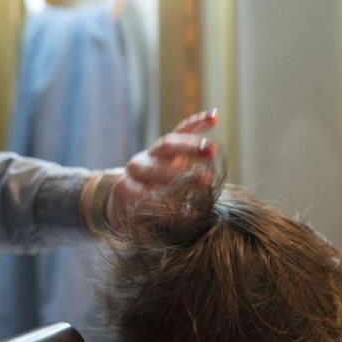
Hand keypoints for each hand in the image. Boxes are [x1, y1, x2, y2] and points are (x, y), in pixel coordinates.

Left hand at [107, 111, 217, 230]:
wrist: (127, 198)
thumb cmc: (142, 217)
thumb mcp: (146, 224)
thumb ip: (165, 219)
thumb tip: (193, 216)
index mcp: (127, 190)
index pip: (149, 195)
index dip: (170, 204)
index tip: (191, 214)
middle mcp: (137, 167)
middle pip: (157, 167)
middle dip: (181, 174)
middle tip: (205, 180)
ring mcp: (151, 152)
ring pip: (168, 144)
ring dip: (191, 147)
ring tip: (212, 151)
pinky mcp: (166, 144)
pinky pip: (181, 129)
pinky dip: (198, 123)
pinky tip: (214, 117)